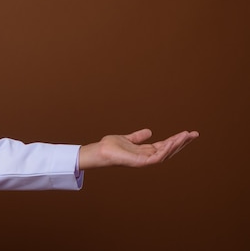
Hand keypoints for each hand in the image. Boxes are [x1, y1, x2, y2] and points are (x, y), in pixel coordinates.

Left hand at [78, 128, 198, 169]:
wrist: (100, 151)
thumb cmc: (112, 146)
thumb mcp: (129, 139)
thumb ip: (139, 136)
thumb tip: (149, 131)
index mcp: (147, 151)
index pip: (166, 145)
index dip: (177, 139)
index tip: (188, 133)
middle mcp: (148, 156)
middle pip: (170, 149)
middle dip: (182, 142)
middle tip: (195, 134)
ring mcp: (146, 160)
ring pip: (166, 153)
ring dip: (177, 144)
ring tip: (186, 136)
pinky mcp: (141, 162)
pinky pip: (157, 157)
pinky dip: (165, 150)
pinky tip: (172, 142)